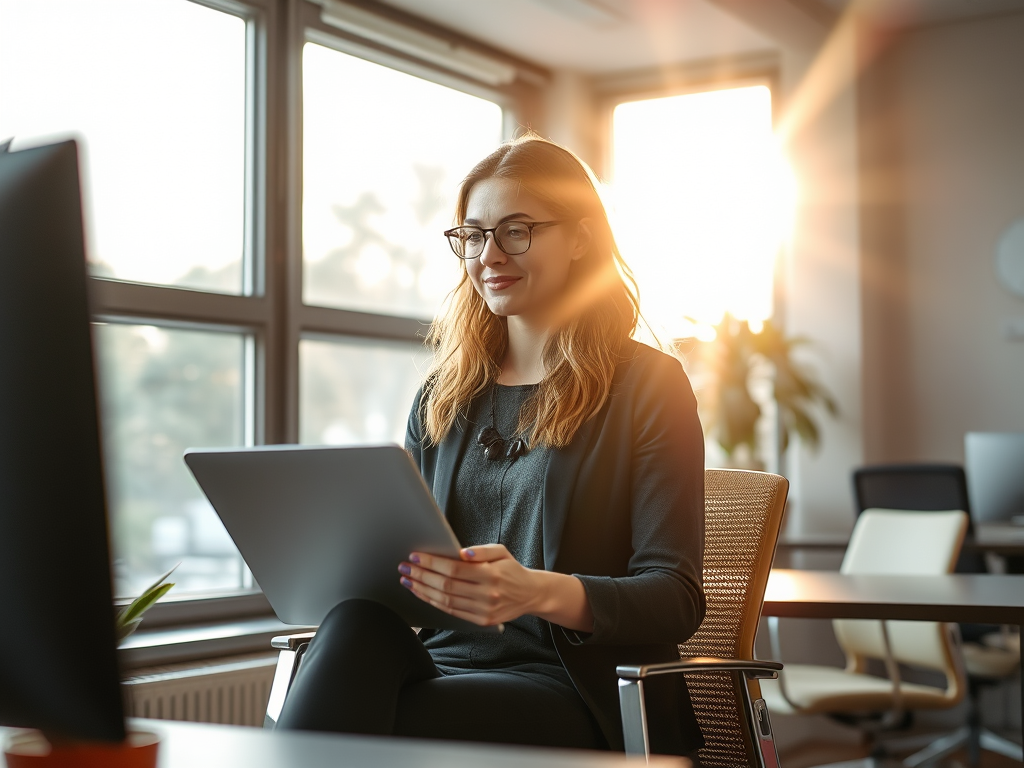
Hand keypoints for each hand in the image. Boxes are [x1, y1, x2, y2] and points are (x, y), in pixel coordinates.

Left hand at [398, 544, 538, 626]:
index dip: (432, 563)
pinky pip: (452, 612)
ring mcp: (484, 611)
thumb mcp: (501, 551)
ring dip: (423, 590)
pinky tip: (423, 594)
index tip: (415, 556)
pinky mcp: (481, 621)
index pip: (454, 569)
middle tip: (404, 567)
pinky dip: (434, 603)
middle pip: (446, 585)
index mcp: (491, 574)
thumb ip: (481, 550)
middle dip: (421, 576)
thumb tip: (460, 553)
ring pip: (446, 601)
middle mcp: (487, 594)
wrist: (530, 594)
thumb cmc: (511, 569)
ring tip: (408, 580)